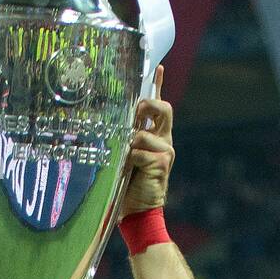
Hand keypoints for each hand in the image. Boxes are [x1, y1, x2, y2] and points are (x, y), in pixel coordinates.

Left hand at [119, 64, 174, 216]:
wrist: (138, 212)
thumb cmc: (128, 185)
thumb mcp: (124, 156)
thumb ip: (124, 139)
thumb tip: (113, 122)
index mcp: (156, 136)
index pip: (159, 106)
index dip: (158, 85)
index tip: (157, 67)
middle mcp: (165, 140)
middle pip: (164, 109)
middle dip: (148, 106)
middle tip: (136, 113)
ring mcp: (166, 151)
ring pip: (143, 133)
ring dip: (129, 145)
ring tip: (126, 163)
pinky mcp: (162, 163)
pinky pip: (139, 151)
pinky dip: (130, 161)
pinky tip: (131, 173)